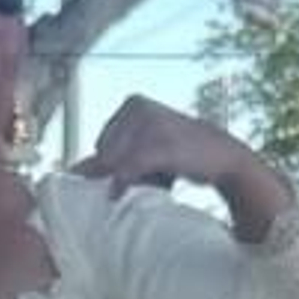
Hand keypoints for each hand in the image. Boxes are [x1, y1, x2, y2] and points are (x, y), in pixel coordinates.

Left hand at [74, 94, 245, 197]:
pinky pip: (129, 169)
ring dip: (116, 180)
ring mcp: (150, 125)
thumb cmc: (180, 155)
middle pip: (105, 151)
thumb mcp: (146, 147)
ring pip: (115, 161)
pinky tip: (117, 194)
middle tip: (129, 186)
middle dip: (111, 171)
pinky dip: (121, 184)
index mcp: (133, 103)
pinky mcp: (160, 144)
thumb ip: (116, 156)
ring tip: (125, 191)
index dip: (107, 164)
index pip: (101, 141)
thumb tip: (77, 171)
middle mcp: (139, 108)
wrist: (222, 156)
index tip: (117, 178)